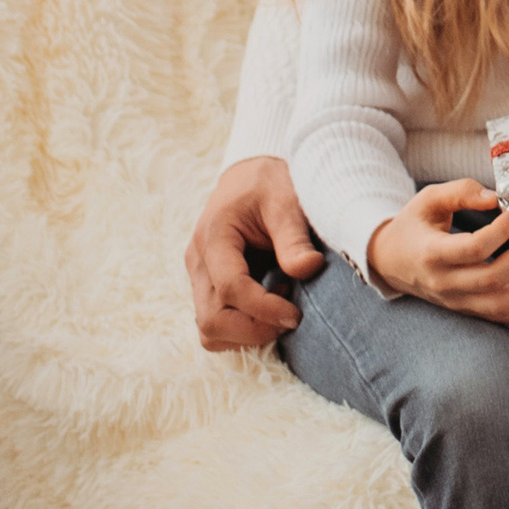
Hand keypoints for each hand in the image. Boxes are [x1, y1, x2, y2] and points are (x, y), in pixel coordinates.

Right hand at [186, 153, 324, 351]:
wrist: (251, 174)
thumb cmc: (269, 183)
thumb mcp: (286, 201)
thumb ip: (294, 237)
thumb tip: (309, 268)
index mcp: (214, 237)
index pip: (230, 289)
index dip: (263, 310)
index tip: (296, 315)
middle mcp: (199, 262)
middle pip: (212, 320)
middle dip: (254, 330)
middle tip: (292, 317)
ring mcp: (200, 277)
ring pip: (209, 330)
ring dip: (246, 334)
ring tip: (280, 306)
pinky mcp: (208, 287)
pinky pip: (216, 324)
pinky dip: (241, 330)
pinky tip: (269, 307)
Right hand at [364, 181, 508, 321]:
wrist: (390, 261)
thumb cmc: (413, 226)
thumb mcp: (428, 199)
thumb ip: (460, 192)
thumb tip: (495, 198)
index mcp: (432, 254)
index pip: (473, 249)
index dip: (499, 231)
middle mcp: (444, 284)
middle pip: (491, 280)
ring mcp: (457, 301)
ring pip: (499, 306)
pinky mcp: (468, 309)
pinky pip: (503, 319)